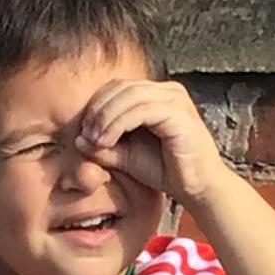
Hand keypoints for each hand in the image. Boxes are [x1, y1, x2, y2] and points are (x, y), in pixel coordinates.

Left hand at [77, 78, 230, 206]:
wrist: (196, 187)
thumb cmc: (165, 170)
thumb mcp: (126, 157)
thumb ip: (103, 146)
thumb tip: (77, 138)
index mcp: (156, 95)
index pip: (118, 87)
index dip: (97, 105)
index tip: (84, 132)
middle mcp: (167, 91)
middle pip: (121, 87)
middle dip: (98, 109)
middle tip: (86, 135)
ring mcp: (175, 99)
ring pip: (129, 95)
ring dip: (106, 117)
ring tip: (95, 140)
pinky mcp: (179, 113)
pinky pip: (142, 110)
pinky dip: (119, 124)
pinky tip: (108, 141)